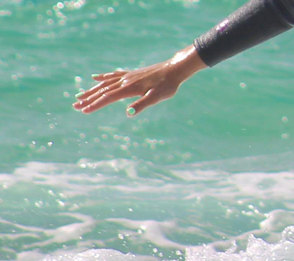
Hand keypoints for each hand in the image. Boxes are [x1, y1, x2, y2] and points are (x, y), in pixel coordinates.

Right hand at [73, 45, 206, 116]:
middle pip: (102, 91)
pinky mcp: (131, 74)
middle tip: (75, 105)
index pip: (108, 98)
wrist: (173, 70)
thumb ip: (142, 105)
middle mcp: (125, 81)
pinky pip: (113, 75)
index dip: (95, 105)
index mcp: (129, 89)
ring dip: (92, 90)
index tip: (83, 111)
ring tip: (80, 95)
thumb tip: (128, 114)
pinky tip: (95, 77)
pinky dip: (102, 77)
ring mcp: (127, 76)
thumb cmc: (167, 86)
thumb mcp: (156, 98)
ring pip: (105, 84)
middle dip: (88, 99)